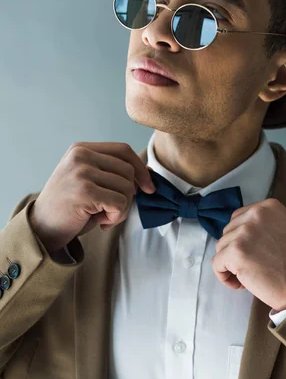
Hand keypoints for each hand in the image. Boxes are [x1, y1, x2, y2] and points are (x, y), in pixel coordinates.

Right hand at [29, 142, 155, 253]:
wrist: (43, 228)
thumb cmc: (71, 208)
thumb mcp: (92, 184)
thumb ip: (114, 175)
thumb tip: (149, 173)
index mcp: (82, 149)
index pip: (123, 150)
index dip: (141, 169)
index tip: (149, 188)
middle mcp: (81, 156)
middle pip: (128, 171)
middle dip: (129, 196)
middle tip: (113, 211)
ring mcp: (81, 172)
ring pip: (126, 188)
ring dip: (122, 209)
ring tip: (104, 217)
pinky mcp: (84, 191)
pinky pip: (120, 204)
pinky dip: (116, 218)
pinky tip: (101, 222)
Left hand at [212, 199, 285, 311]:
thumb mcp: (284, 230)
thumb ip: (263, 225)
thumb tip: (238, 232)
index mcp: (269, 207)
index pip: (238, 218)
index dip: (241, 239)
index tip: (254, 253)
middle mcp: (256, 214)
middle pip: (228, 232)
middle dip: (234, 251)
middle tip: (252, 266)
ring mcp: (244, 232)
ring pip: (220, 248)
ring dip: (230, 264)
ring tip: (248, 276)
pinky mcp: (235, 251)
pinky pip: (216, 264)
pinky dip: (224, 277)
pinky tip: (240, 283)